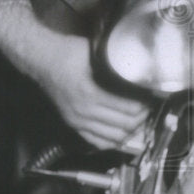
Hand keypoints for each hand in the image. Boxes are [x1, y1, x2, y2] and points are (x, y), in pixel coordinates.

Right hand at [0, 4, 147, 150]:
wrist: (40, 58)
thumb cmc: (66, 52)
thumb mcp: (94, 52)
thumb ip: (115, 64)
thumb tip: (141, 69)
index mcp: (90, 93)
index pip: (128, 109)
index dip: (146, 106)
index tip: (154, 98)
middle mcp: (83, 111)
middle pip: (124, 126)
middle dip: (142, 119)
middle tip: (151, 109)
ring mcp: (77, 119)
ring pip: (113, 138)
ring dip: (130, 132)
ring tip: (140, 121)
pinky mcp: (72, 123)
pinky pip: (96, 141)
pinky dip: (112, 142)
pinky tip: (123, 136)